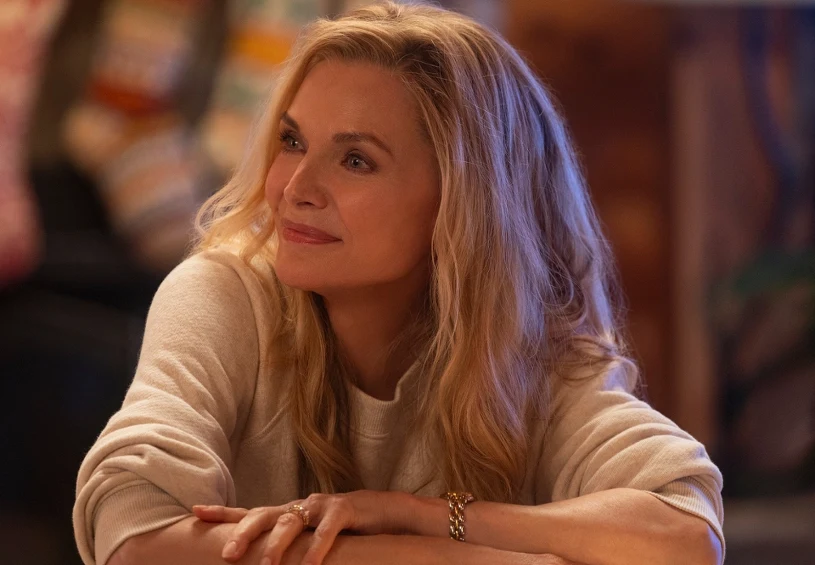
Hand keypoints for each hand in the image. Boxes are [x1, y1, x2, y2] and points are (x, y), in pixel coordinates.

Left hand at [192, 490, 411, 564]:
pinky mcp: (345, 509)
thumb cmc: (345, 530)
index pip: (249, 512)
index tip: (196, 511)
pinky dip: (317, 549)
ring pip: (291, 523)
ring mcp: (321, 506)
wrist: (386, 513)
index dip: (223, 512)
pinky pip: (327, 531)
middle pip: (264, 515)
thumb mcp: (311, 539)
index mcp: (288, 514)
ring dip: (276, 546)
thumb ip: (289, 548)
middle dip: (243, 533)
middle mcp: (300, 506)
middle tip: (227, 555)